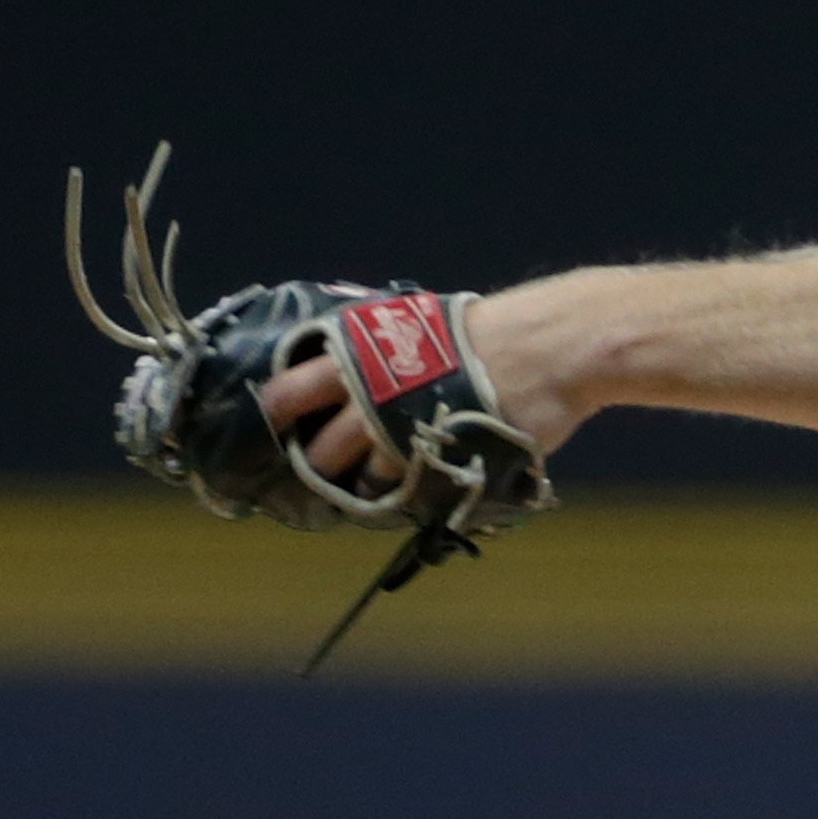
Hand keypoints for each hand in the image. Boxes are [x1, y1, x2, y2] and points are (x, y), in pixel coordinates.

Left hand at [256, 284, 587, 484]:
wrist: (539, 351)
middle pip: (314, 446)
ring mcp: (391, 434)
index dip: (278, 411)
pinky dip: (395, 494)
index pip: (290, 387)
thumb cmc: (487, 331)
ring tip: (367, 484)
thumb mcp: (416, 324)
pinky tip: (405, 488)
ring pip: (350, 477)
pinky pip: (394, 490)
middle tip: (322, 466)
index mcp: (354, 351)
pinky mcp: (425, 463)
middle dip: (312, 461)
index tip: (278, 423)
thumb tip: (362, 363)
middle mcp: (362, 395)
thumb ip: (382, 350)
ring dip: (354, 485)